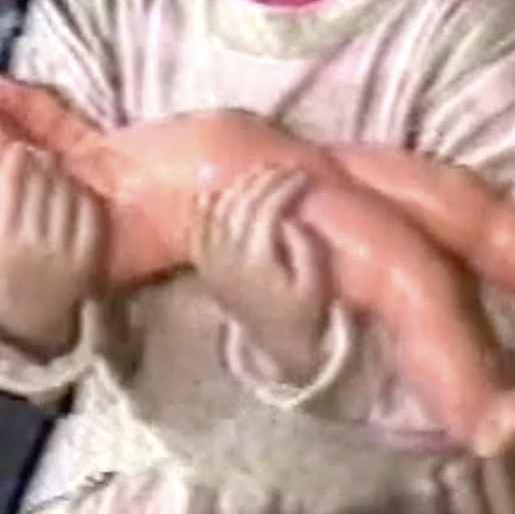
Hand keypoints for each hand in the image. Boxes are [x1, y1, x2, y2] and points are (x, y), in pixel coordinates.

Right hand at [0, 142, 103, 355]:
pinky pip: (90, 216)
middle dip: (42, 163)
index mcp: (1, 238)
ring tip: (59, 172)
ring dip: (64, 177)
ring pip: (66, 195)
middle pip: (41, 184)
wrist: (35, 328)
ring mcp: (63, 252)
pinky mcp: (89, 260)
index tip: (19, 150)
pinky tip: (79, 192)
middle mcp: (32, 243)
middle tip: (42, 156)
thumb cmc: (3, 281)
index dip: (18, 159)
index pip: (11, 182)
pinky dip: (86, 198)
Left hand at [189, 165, 329, 380]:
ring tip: (261, 171)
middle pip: (240, 204)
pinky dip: (208, 202)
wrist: (275, 346)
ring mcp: (210, 260)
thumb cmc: (303, 316)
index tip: (304, 174)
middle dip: (264, 179)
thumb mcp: (316, 288)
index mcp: (256, 262)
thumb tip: (291, 218)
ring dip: (238, 184)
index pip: (265, 210)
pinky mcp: (203, 264)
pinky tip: (222, 187)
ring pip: (217, 209)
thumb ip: (306, 251)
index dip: (284, 187)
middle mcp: (226, 258)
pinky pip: (198, 225)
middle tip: (285, 167)